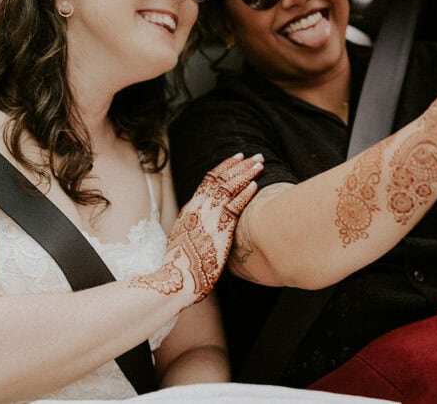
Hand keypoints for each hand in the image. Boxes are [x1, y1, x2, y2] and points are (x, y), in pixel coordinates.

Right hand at [133, 154, 259, 302]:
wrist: (176, 279)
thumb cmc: (181, 265)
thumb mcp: (184, 239)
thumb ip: (195, 227)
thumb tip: (203, 226)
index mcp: (190, 209)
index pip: (208, 180)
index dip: (224, 168)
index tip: (237, 159)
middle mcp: (198, 208)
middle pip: (220, 178)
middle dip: (240, 165)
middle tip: (255, 156)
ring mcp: (208, 216)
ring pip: (228, 187)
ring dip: (245, 174)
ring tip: (259, 165)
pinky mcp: (218, 228)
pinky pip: (234, 206)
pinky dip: (244, 194)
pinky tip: (255, 186)